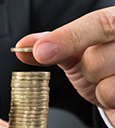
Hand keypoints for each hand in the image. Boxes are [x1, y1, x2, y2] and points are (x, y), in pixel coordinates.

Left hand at [15, 7, 114, 124]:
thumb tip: (22, 46)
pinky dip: (111, 104)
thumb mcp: (76, 51)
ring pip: (108, 88)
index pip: (99, 23)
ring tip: (111, 81)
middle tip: (97, 70)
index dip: (66, 38)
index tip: (40, 53)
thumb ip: (49, 45)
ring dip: (102, 91)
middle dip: (89, 72)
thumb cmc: (105, 63)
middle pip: (96, 60)